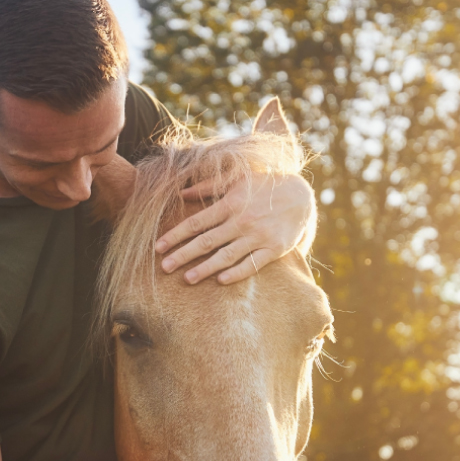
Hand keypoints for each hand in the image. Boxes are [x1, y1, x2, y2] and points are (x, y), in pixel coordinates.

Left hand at [156, 174, 315, 284]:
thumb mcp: (237, 179)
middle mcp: (241, 221)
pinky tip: (221, 280)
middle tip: (164, 268)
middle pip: (206, 241)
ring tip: (187, 279)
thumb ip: (208, 187)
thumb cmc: (263, 187)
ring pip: (226, 256)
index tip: (158, 247)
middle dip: (183, 255)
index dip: (175, 235)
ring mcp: (257, 237)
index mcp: (229, 204)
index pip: (196, 223)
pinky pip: (252, 264)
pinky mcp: (273, 250)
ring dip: (205, 268)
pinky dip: (236, 273)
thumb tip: (182, 192)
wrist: (301, 196)